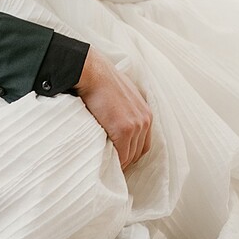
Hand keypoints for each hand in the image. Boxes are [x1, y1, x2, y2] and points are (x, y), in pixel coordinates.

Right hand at [74, 47, 151, 170]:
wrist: (92, 73)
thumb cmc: (101, 80)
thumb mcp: (121, 93)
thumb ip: (124, 109)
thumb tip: (115, 119)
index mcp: (146, 113)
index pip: (142, 144)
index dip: (130, 153)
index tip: (118, 159)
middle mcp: (145, 120)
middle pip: (137, 152)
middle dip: (124, 160)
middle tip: (109, 166)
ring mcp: (135, 126)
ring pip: (129, 156)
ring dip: (118, 162)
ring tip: (104, 166)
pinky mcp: (124, 130)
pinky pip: (121, 155)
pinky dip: (114, 162)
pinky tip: (103, 163)